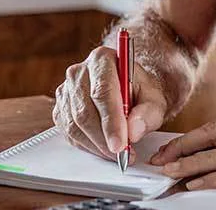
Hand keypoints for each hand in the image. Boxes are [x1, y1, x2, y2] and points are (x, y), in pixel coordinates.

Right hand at [53, 46, 168, 161]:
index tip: (121, 145)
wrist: (127, 87)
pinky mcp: (60, 107)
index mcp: (102, 59)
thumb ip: (148, 113)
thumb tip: (133, 131)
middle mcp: (78, 72)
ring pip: (74, 125)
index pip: (102, 92)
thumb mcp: (155, 98)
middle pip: (84, 111)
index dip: (110, 122)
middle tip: (122, 155)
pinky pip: (68, 132)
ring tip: (116, 153)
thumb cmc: (140, 91)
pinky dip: (87, 145)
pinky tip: (102, 147)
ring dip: (96, 145)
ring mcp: (65, 90)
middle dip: (103, 138)